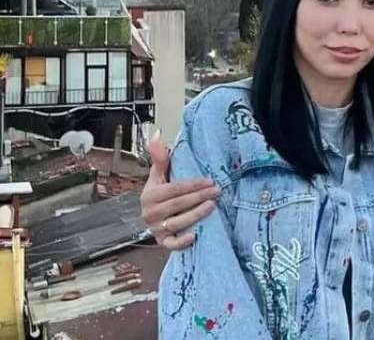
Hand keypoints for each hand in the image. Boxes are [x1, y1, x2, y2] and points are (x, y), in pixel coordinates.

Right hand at [141, 132, 218, 249]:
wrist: (152, 216)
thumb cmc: (160, 193)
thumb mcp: (158, 175)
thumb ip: (160, 158)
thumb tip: (157, 136)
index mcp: (149, 195)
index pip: (174, 189)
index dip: (192, 185)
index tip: (210, 181)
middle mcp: (150, 212)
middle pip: (178, 204)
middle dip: (199, 196)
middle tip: (217, 191)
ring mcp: (156, 228)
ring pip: (177, 222)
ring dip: (195, 214)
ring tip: (212, 206)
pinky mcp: (162, 241)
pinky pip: (171, 244)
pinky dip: (181, 242)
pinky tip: (195, 235)